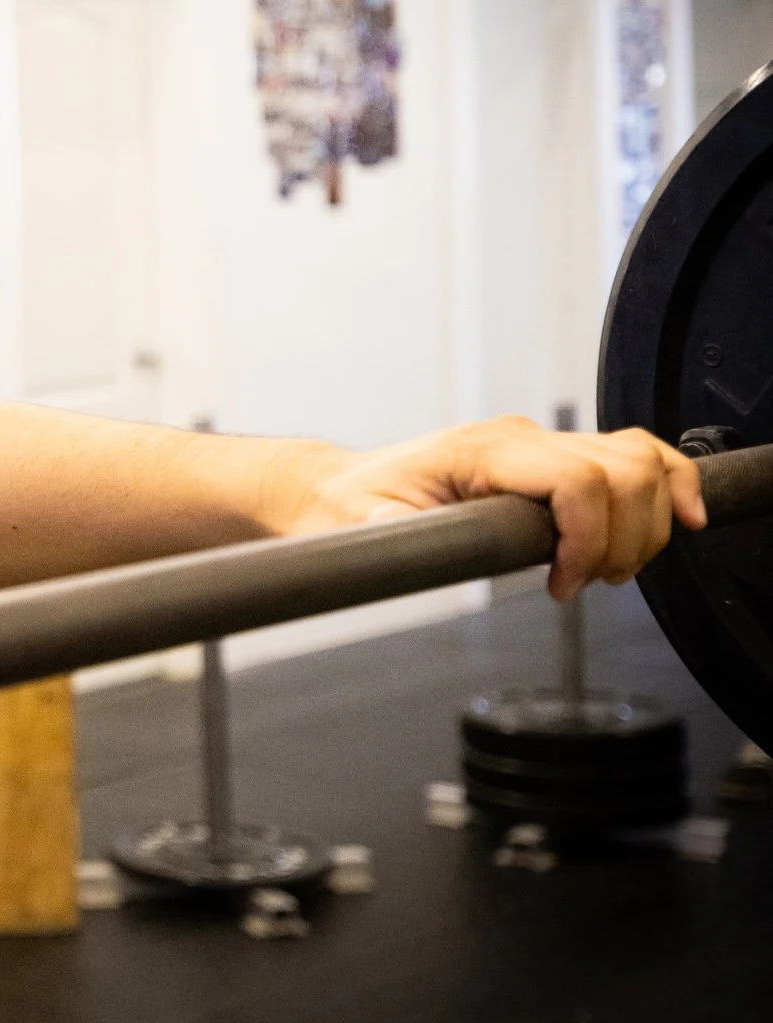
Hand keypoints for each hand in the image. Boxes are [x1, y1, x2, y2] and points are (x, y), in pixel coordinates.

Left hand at [277, 417, 704, 599]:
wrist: (341, 489)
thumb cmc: (350, 506)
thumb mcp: (358, 524)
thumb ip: (386, 533)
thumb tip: (394, 535)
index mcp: (483, 449)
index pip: (578, 480)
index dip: (590, 540)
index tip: (566, 586)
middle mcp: (521, 437)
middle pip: (625, 472)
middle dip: (627, 539)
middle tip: (592, 582)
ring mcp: (541, 442)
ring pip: (641, 462)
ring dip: (648, 523)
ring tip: (611, 569)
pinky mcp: (554, 456)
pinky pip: (632, 456)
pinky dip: (669, 485)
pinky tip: (680, 519)